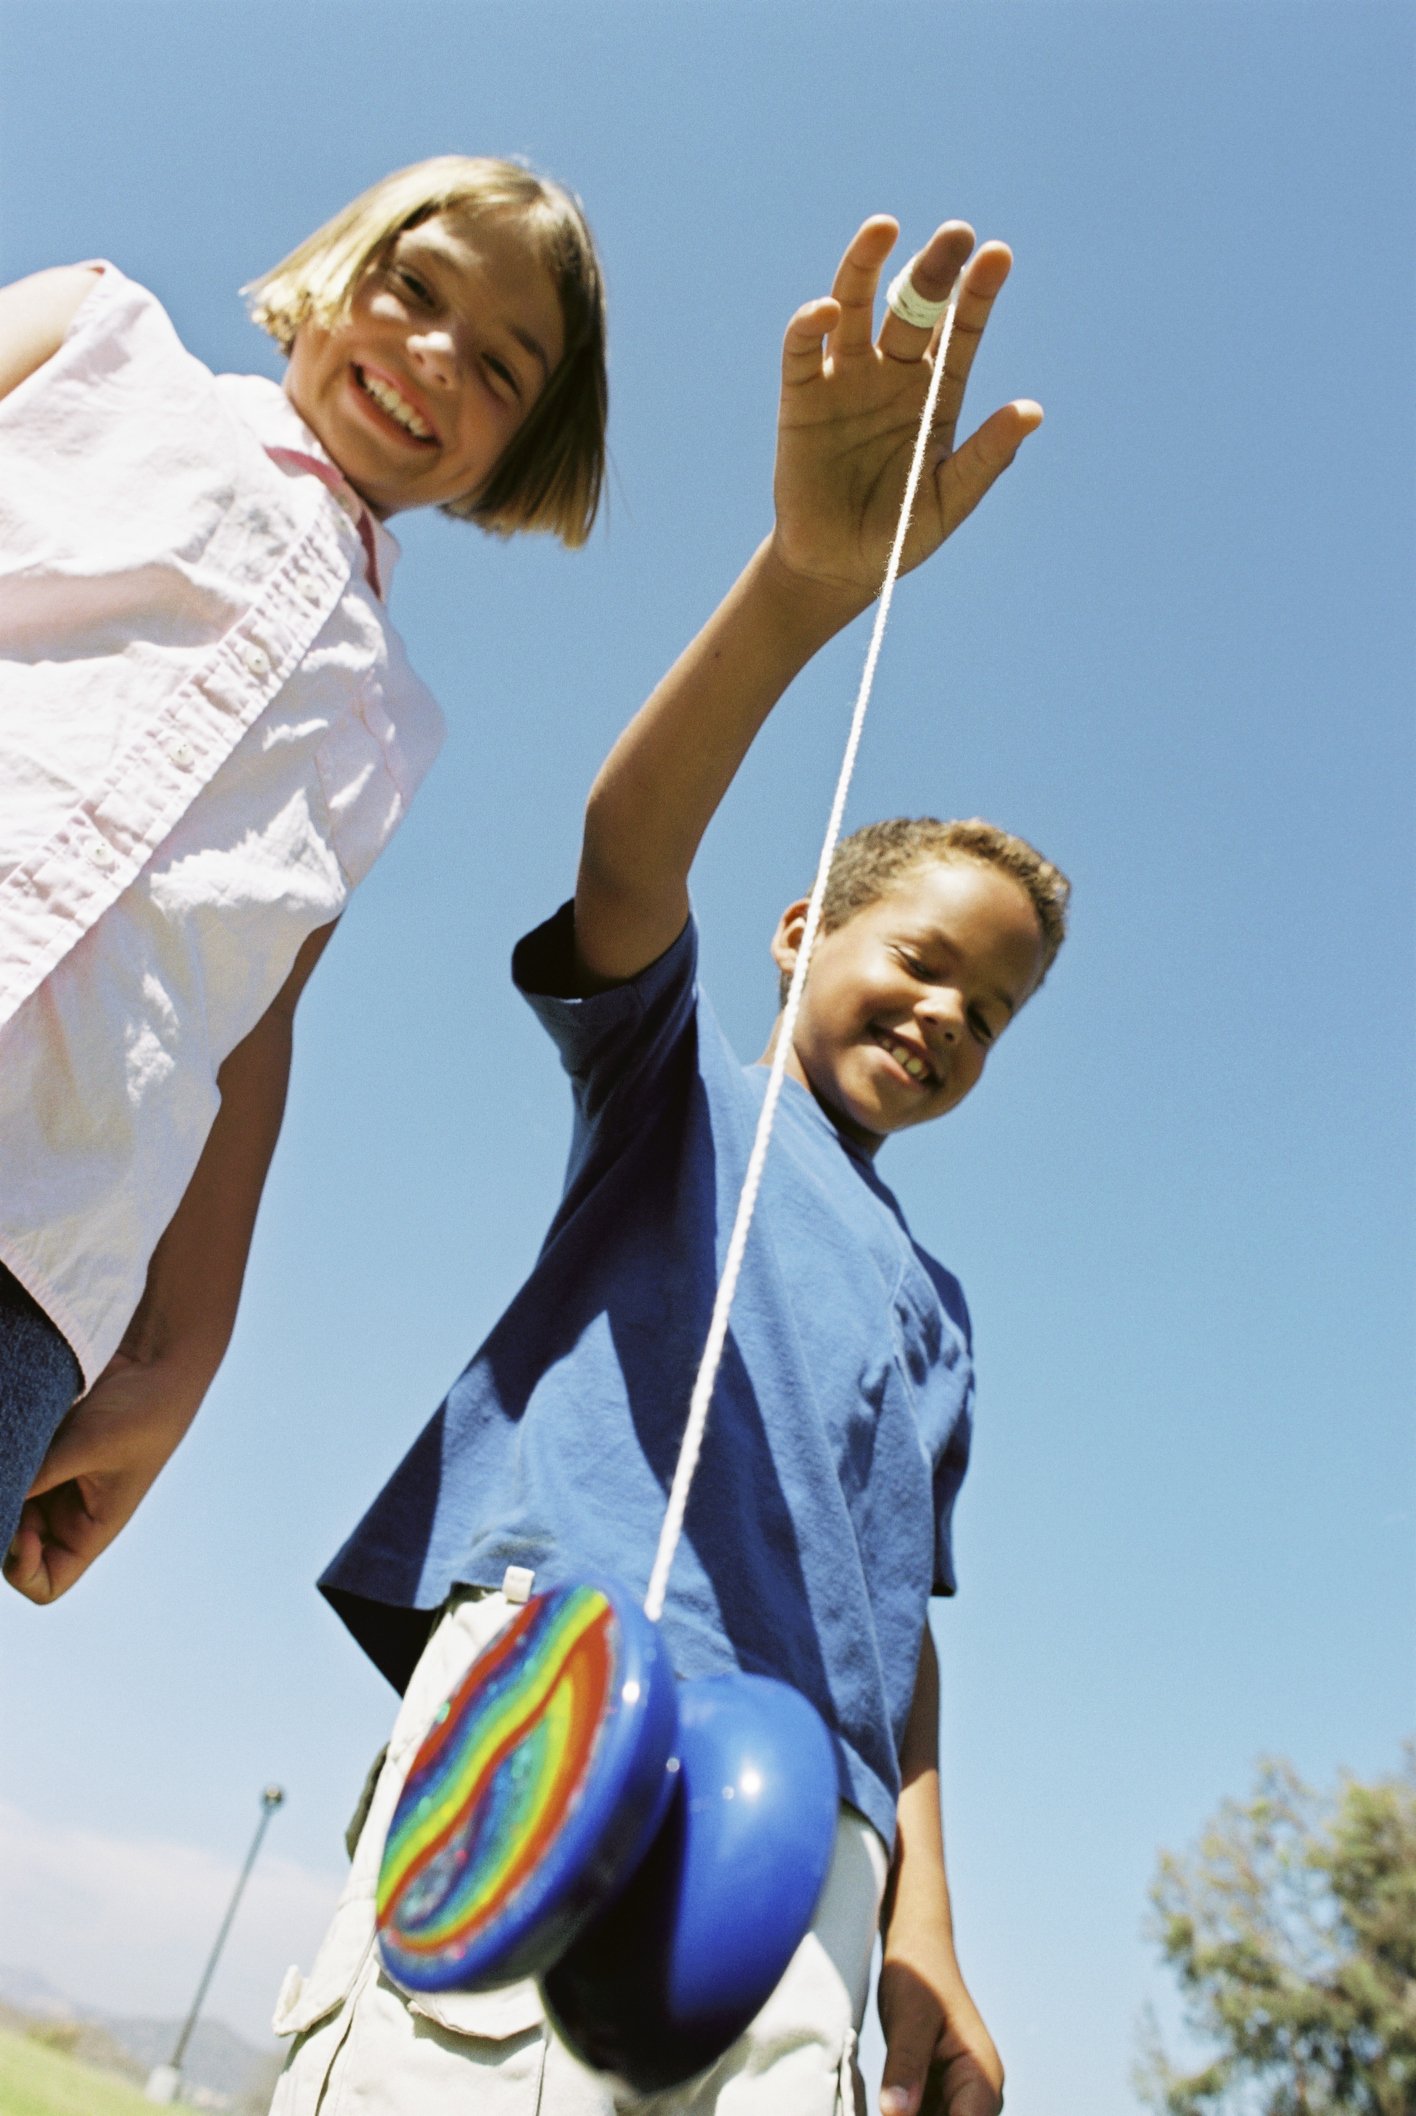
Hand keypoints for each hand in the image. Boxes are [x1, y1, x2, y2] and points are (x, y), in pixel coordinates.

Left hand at [3, 1351, 203, 1602]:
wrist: (153, 1365)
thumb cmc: (139, 1414)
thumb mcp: (86, 1446)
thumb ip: (36, 1474)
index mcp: (91, 1531)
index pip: (46, 1582)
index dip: (22, 1570)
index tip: (19, 1532)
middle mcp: (69, 1516)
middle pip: (14, 1548)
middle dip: (2, 1524)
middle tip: (5, 1483)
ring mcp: (54, 1485)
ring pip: (5, 1507)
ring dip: (1, 1489)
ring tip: (12, 1454)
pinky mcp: (45, 1455)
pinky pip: (10, 1471)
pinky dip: (4, 1463)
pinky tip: (8, 1442)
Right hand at [770, 217, 1040, 607]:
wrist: (837, 568)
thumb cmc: (899, 535)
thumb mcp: (949, 499)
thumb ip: (986, 457)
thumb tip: (1031, 412)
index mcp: (936, 392)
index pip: (961, 331)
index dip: (978, 293)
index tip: (998, 255)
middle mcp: (892, 373)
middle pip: (914, 307)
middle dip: (934, 269)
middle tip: (955, 234)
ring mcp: (845, 379)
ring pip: (857, 306)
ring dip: (867, 266)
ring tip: (884, 227)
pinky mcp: (801, 397)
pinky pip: (803, 351)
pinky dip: (810, 324)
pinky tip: (828, 309)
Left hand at [877, 1942, 1003, 2115]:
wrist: (919, 1953)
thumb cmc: (918, 1976)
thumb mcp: (908, 2018)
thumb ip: (904, 2066)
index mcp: (981, 2079)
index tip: (897, 2114)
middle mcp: (977, 2098)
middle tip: (887, 2102)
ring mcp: (958, 2102)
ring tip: (887, 2095)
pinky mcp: (937, 2100)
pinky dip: (900, 2115)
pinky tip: (881, 2103)